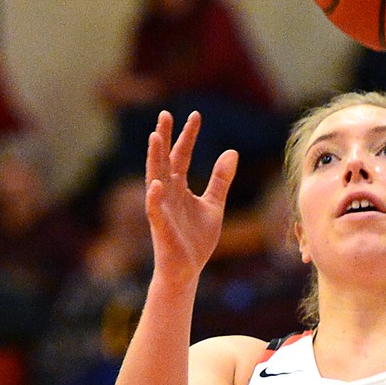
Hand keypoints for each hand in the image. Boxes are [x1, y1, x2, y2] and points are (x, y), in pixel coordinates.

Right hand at [146, 110, 237, 288]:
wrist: (187, 271)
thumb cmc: (196, 240)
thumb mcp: (214, 205)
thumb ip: (220, 180)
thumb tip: (231, 152)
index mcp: (179, 187)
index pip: (181, 156)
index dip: (188, 136)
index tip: (195, 115)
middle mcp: (167, 194)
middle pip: (164, 160)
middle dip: (165, 138)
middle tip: (165, 114)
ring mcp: (162, 209)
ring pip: (155, 179)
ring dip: (154, 159)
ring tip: (155, 137)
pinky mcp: (161, 228)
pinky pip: (156, 210)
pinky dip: (155, 198)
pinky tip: (157, 184)